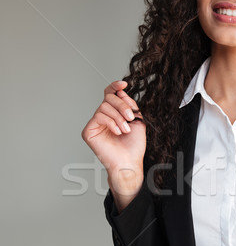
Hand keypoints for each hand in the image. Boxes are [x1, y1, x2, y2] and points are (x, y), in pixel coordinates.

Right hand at [81, 80, 145, 196]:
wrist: (129, 162)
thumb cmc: (134, 146)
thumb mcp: (137, 120)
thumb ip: (130, 104)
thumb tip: (121, 91)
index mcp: (114, 113)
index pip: (110, 94)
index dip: (115, 86)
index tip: (124, 84)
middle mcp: (103, 117)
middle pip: (108, 98)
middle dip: (121, 105)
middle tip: (129, 118)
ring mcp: (95, 124)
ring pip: (104, 106)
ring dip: (118, 117)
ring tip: (125, 130)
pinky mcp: (89, 131)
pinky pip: (98, 117)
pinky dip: (110, 122)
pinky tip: (117, 132)